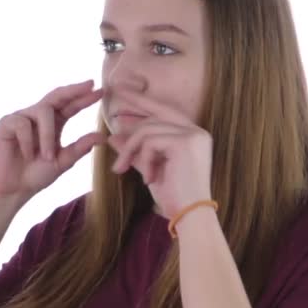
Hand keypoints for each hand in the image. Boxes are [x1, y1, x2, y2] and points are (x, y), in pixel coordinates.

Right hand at [0, 79, 105, 202]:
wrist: (13, 190)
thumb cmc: (36, 175)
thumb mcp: (62, 162)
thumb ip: (79, 148)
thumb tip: (102, 136)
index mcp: (54, 123)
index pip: (71, 105)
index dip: (84, 98)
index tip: (101, 91)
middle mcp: (38, 116)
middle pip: (57, 95)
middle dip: (74, 90)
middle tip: (89, 85)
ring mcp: (21, 117)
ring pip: (43, 112)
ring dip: (48, 136)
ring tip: (48, 157)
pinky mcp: (6, 124)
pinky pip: (22, 124)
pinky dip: (28, 141)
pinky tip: (26, 154)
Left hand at [106, 88, 212, 219]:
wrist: (191, 217)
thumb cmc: (174, 198)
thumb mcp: (150, 169)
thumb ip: (135, 151)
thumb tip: (113, 137)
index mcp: (193, 135)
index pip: (163, 111)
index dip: (141, 100)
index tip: (120, 90)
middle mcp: (197, 131)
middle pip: (154, 117)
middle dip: (130, 127)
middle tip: (110, 133)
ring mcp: (193, 134)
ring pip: (148, 130)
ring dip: (131, 151)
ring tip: (123, 170)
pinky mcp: (185, 142)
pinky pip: (150, 141)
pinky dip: (142, 159)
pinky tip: (147, 179)